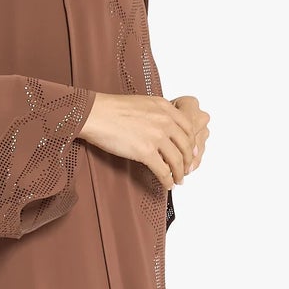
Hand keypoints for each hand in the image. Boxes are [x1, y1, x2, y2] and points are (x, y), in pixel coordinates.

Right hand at [80, 93, 210, 189]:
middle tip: (187, 170)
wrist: (95, 113)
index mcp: (164, 108)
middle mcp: (164, 121)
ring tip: (179, 180)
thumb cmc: (111, 109)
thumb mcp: (142, 103)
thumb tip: (161, 127)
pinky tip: (167, 185)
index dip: (192, 143)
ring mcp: (156, 136)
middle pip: (186, 145)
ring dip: (180, 173)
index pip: (188, 128)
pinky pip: (163, 170)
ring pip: (177, 160)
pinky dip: (167, 180)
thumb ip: (156, 113)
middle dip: (188, 161)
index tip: (193, 152)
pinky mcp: (145, 151)